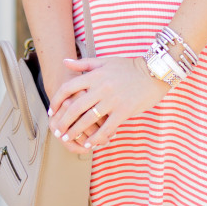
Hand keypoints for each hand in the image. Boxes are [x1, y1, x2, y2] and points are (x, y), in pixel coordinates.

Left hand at [48, 56, 168, 153]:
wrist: (154, 73)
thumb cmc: (129, 68)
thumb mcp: (105, 62)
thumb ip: (84, 63)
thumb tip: (64, 61)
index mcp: (96, 75)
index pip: (69, 88)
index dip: (57, 101)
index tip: (52, 111)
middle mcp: (102, 87)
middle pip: (75, 107)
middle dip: (63, 121)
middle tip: (57, 131)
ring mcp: (113, 100)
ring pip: (88, 120)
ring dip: (76, 131)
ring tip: (68, 138)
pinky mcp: (124, 111)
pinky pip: (106, 128)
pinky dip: (96, 138)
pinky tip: (89, 144)